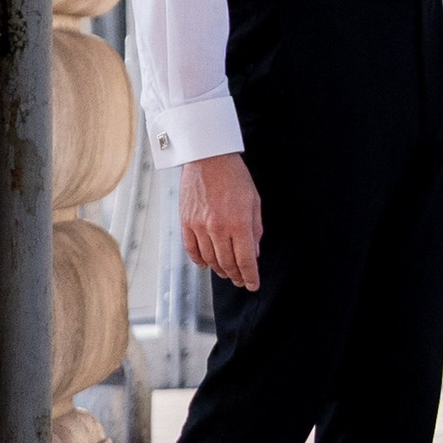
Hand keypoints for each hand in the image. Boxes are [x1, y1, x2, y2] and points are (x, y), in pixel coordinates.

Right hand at [181, 151, 261, 290]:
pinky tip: (206, 263)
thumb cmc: (234, 175)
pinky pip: (191, 250)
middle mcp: (218, 229)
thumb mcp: (254, 201)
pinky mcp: (186, 222)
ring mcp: (199, 226)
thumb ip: (255, 229)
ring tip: (226, 272)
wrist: (208, 157)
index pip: (245, 260)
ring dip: (219, 270)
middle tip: (241, 280)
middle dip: (236, 276)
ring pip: (209, 260)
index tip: (253, 284)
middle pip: (227, 263)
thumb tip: (254, 253)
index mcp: (239, 224)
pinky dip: (199, 260)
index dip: (250, 276)